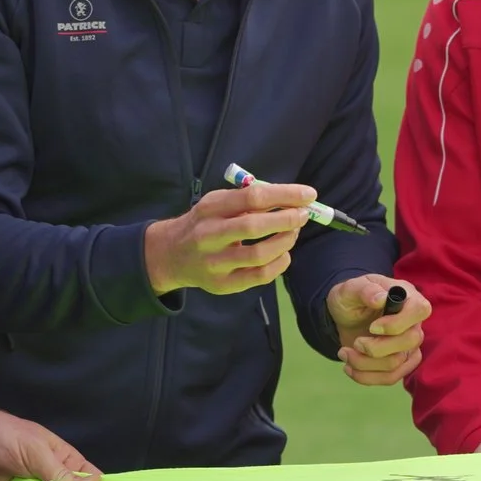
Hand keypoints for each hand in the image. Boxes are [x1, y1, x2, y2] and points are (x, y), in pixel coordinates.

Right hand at [144, 182, 315, 296]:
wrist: (172, 255)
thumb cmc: (204, 223)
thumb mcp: (217, 203)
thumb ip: (247, 200)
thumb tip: (291, 200)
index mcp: (209, 208)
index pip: (251, 197)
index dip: (284, 195)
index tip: (308, 195)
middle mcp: (208, 236)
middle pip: (254, 226)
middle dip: (286, 219)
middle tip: (304, 215)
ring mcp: (214, 263)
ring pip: (259, 255)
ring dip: (285, 242)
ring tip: (294, 232)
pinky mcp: (222, 285)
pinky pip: (259, 276)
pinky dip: (279, 263)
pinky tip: (284, 253)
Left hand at [326, 274, 430, 386]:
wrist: (344, 317)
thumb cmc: (350, 298)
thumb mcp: (350, 288)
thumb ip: (365, 289)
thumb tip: (381, 299)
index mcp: (407, 297)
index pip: (420, 310)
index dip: (398, 323)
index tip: (372, 327)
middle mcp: (413, 322)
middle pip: (409, 342)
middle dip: (376, 348)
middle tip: (355, 342)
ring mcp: (409, 345)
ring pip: (397, 364)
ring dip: (364, 363)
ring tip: (343, 353)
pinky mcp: (400, 363)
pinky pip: (391, 377)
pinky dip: (366, 376)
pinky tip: (349, 367)